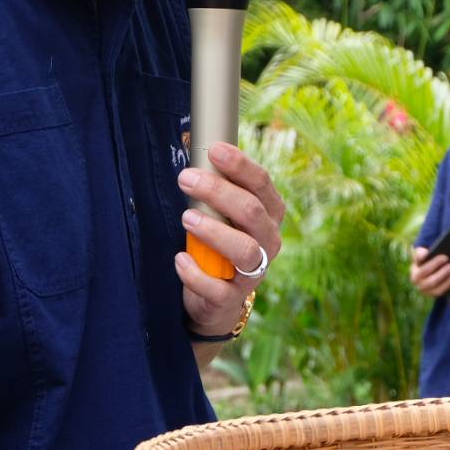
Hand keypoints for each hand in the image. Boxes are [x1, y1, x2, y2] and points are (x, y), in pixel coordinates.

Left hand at [174, 142, 284, 336]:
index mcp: (269, 214)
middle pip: (252, 212)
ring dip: (214, 231)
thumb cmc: (218, 243)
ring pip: (245, 250)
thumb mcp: (223, 215)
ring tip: (187, 217)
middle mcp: (268, 241)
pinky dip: (197, 274)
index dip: (240, 165)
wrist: (216, 299)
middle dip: (218, 192)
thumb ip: (216, 190)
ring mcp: (254, 272)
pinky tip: (180, 260)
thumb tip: (191, 154)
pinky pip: (219, 288)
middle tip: (186, 179)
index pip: (262, 184)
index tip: (214, 150)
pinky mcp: (232, 299)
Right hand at [410, 246, 449, 298]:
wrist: (430, 278)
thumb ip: (428, 251)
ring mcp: (422, 287)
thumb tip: (432, 250)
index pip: (417, 258)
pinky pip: (439, 290)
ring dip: (443, 275)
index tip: (428, 252)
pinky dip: (448, 283)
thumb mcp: (429, 256)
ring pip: (432, 282)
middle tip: (447, 259)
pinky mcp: (430, 294)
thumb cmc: (431, 263)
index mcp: (415, 264)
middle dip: (436, 264)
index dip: (421, 255)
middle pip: (424, 271)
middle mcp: (415, 277)